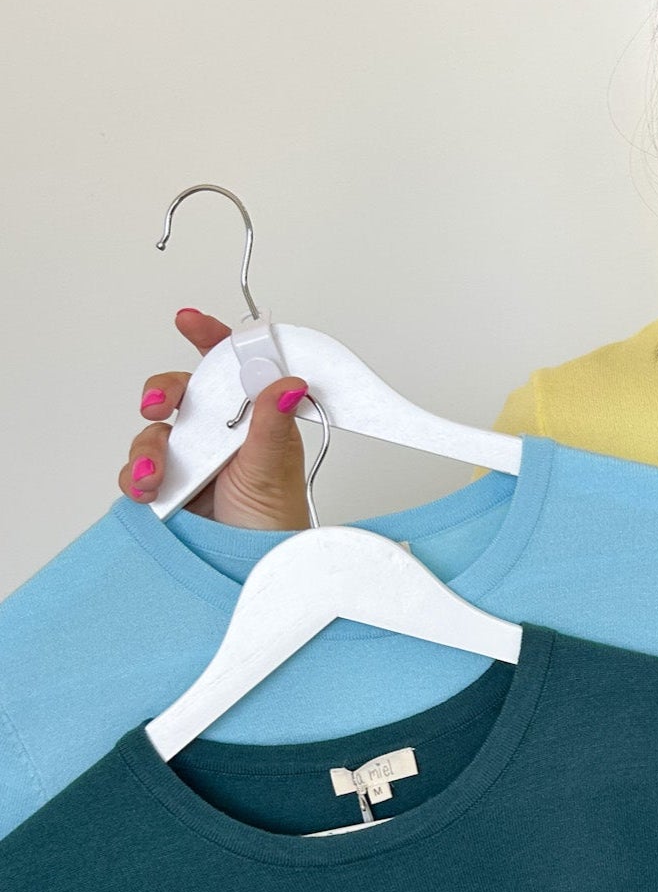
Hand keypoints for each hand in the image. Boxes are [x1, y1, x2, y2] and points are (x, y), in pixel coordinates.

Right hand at [119, 308, 311, 527]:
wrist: (251, 571)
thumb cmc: (273, 521)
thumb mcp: (272, 468)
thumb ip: (273, 423)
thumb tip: (289, 383)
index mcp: (252, 419)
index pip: (231, 368)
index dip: (210, 339)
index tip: (190, 321)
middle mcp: (219, 434)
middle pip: (181, 393)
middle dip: (163, 392)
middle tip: (159, 404)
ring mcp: (191, 460)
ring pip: (154, 432)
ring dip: (149, 449)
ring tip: (157, 476)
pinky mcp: (167, 488)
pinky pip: (137, 471)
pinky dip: (135, 477)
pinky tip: (148, 491)